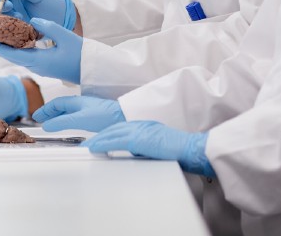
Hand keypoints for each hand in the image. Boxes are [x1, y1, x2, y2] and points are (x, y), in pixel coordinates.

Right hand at [0, 0, 76, 30]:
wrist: (61, 17)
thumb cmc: (50, 1)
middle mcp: (10, 5)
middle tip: (9, 6)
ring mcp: (12, 18)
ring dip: (4, 17)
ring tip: (20, 16)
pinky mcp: (16, 30)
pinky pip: (6, 29)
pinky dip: (8, 28)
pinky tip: (18, 26)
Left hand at [0, 17, 81, 82]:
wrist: (90, 70)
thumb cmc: (80, 55)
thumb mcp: (66, 37)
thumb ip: (48, 28)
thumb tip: (33, 19)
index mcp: (37, 60)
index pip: (9, 52)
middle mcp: (34, 65)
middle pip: (8, 53)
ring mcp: (38, 65)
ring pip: (15, 53)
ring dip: (3, 44)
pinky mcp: (42, 63)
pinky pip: (23, 53)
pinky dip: (14, 45)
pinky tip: (10, 37)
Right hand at [32, 95, 125, 131]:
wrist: (123, 117)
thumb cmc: (105, 115)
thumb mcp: (79, 119)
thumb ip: (62, 122)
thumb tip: (47, 125)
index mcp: (76, 101)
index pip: (56, 103)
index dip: (45, 109)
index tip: (36, 116)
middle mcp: (81, 104)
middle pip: (61, 106)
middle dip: (49, 112)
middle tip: (40, 119)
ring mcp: (87, 110)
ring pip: (67, 111)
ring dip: (57, 116)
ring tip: (50, 123)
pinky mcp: (93, 117)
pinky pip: (74, 116)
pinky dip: (66, 120)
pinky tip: (68, 125)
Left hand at [82, 121, 214, 177]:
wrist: (192, 149)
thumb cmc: (181, 151)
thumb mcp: (159, 148)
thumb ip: (146, 149)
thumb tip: (138, 155)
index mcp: (146, 127)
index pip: (122, 129)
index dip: (109, 135)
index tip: (99, 141)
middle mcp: (142, 125)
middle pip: (115, 129)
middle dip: (100, 136)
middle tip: (88, 144)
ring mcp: (141, 130)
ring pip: (113, 133)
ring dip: (98, 140)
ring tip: (87, 147)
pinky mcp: (141, 138)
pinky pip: (117, 140)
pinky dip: (104, 143)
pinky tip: (95, 148)